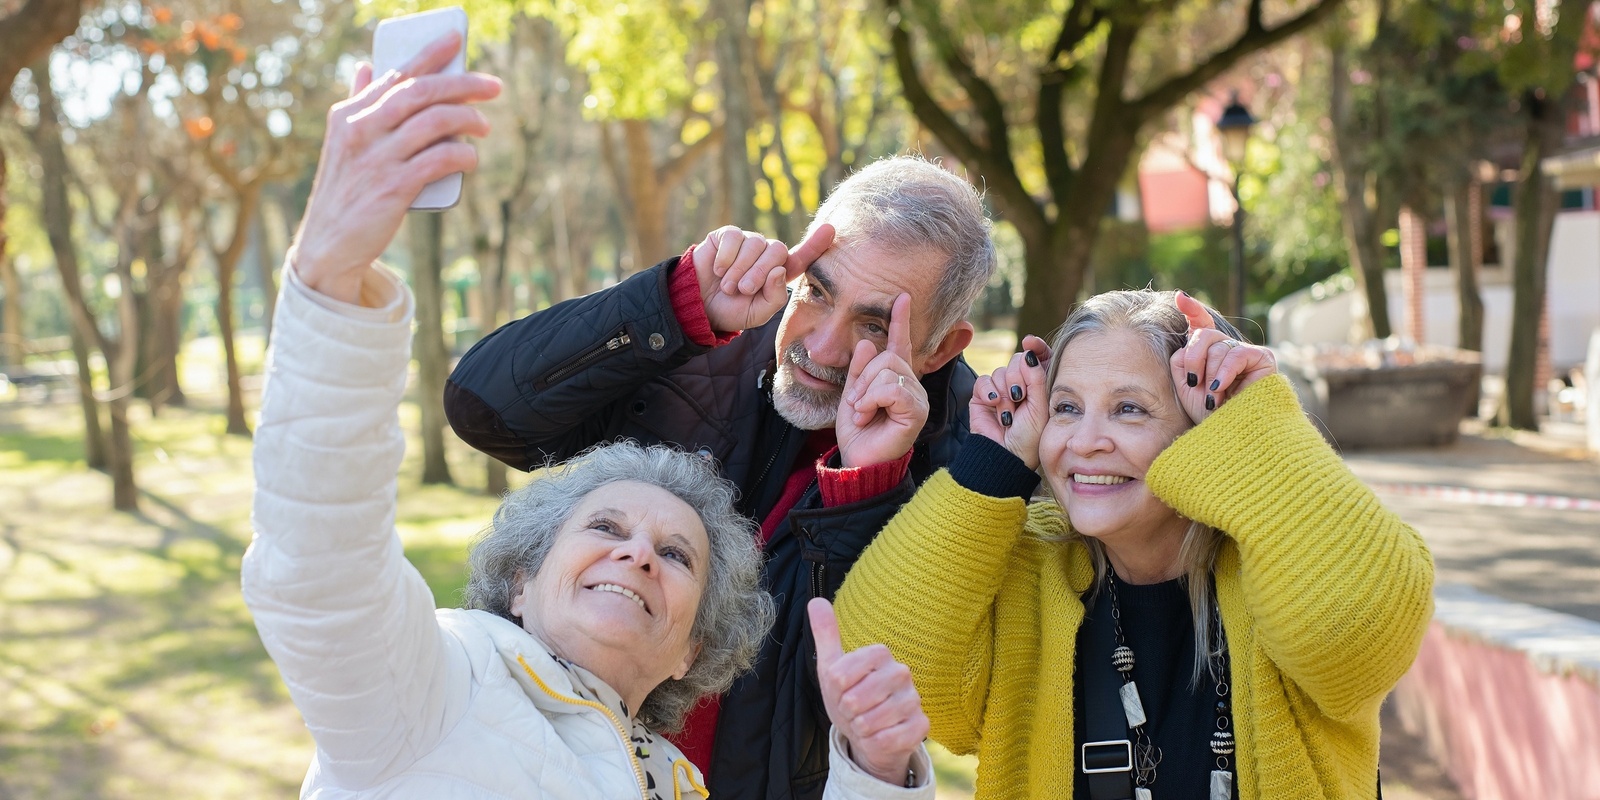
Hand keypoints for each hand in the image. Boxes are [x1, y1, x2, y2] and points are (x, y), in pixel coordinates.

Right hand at [291, 31, 501, 302]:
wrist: (328, 244)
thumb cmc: (345, 191)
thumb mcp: (342, 143)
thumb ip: (358, 104)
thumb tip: (365, 67)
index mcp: (349, 115)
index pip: (395, 75)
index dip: (429, 54)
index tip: (455, 39)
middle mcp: (361, 130)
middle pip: (420, 92)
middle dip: (462, 83)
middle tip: (493, 86)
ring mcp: (377, 159)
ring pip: (434, 122)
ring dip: (468, 119)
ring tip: (484, 126)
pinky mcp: (393, 188)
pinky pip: (439, 160)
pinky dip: (462, 154)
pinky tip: (471, 157)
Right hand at [693, 223, 834, 332]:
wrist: (699, 306)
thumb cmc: (732, 310)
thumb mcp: (757, 313)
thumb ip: (774, 297)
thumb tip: (779, 270)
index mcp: (779, 273)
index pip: (802, 257)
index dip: (816, 244)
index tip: (830, 229)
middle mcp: (766, 254)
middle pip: (777, 250)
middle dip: (759, 272)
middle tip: (743, 290)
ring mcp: (748, 242)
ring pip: (755, 244)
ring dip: (740, 269)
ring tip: (728, 286)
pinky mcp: (728, 235)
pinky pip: (734, 237)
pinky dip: (726, 257)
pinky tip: (718, 270)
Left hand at [809, 598, 928, 786]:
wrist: (870, 734)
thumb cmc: (850, 697)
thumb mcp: (832, 668)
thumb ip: (826, 634)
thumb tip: (816, 601)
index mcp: (880, 654)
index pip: (840, 675)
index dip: (834, 691)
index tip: (842, 692)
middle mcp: (901, 672)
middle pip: (854, 699)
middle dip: (846, 712)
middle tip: (853, 711)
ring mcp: (914, 699)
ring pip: (870, 721)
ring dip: (860, 729)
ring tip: (865, 723)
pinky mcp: (921, 725)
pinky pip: (887, 739)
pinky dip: (874, 743)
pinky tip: (879, 737)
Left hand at [835, 294, 925, 467]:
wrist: (858, 459)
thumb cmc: (858, 431)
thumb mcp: (852, 393)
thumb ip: (859, 369)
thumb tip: (865, 342)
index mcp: (895, 378)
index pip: (899, 344)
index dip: (900, 321)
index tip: (902, 297)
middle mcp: (911, 384)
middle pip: (887, 357)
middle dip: (863, 378)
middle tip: (857, 403)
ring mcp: (916, 397)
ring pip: (888, 371)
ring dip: (865, 392)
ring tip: (862, 412)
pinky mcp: (917, 411)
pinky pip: (892, 389)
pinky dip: (872, 400)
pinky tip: (868, 415)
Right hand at [970, 336, 1051, 468]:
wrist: (1005, 455)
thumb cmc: (1029, 437)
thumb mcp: (1040, 406)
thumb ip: (1037, 377)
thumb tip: (1029, 352)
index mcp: (1039, 386)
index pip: (1039, 358)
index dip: (1036, 347)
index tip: (1031, 342)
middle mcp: (1021, 385)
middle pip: (1017, 360)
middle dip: (1018, 377)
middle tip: (1019, 397)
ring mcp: (1001, 390)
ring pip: (1001, 371)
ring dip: (1004, 392)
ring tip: (1008, 413)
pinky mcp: (982, 396)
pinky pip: (984, 380)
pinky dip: (989, 391)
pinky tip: (995, 405)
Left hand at [1170, 290, 1277, 423]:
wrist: (1230, 434)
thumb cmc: (1208, 413)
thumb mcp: (1185, 384)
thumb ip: (1183, 358)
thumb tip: (1191, 333)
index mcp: (1208, 353)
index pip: (1202, 324)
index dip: (1193, 310)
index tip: (1180, 297)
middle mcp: (1227, 349)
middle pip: (1204, 333)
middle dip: (1193, 358)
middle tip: (1194, 383)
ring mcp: (1245, 352)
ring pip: (1218, 346)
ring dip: (1210, 375)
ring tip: (1213, 398)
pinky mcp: (1263, 358)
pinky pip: (1236, 354)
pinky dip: (1224, 372)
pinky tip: (1221, 388)